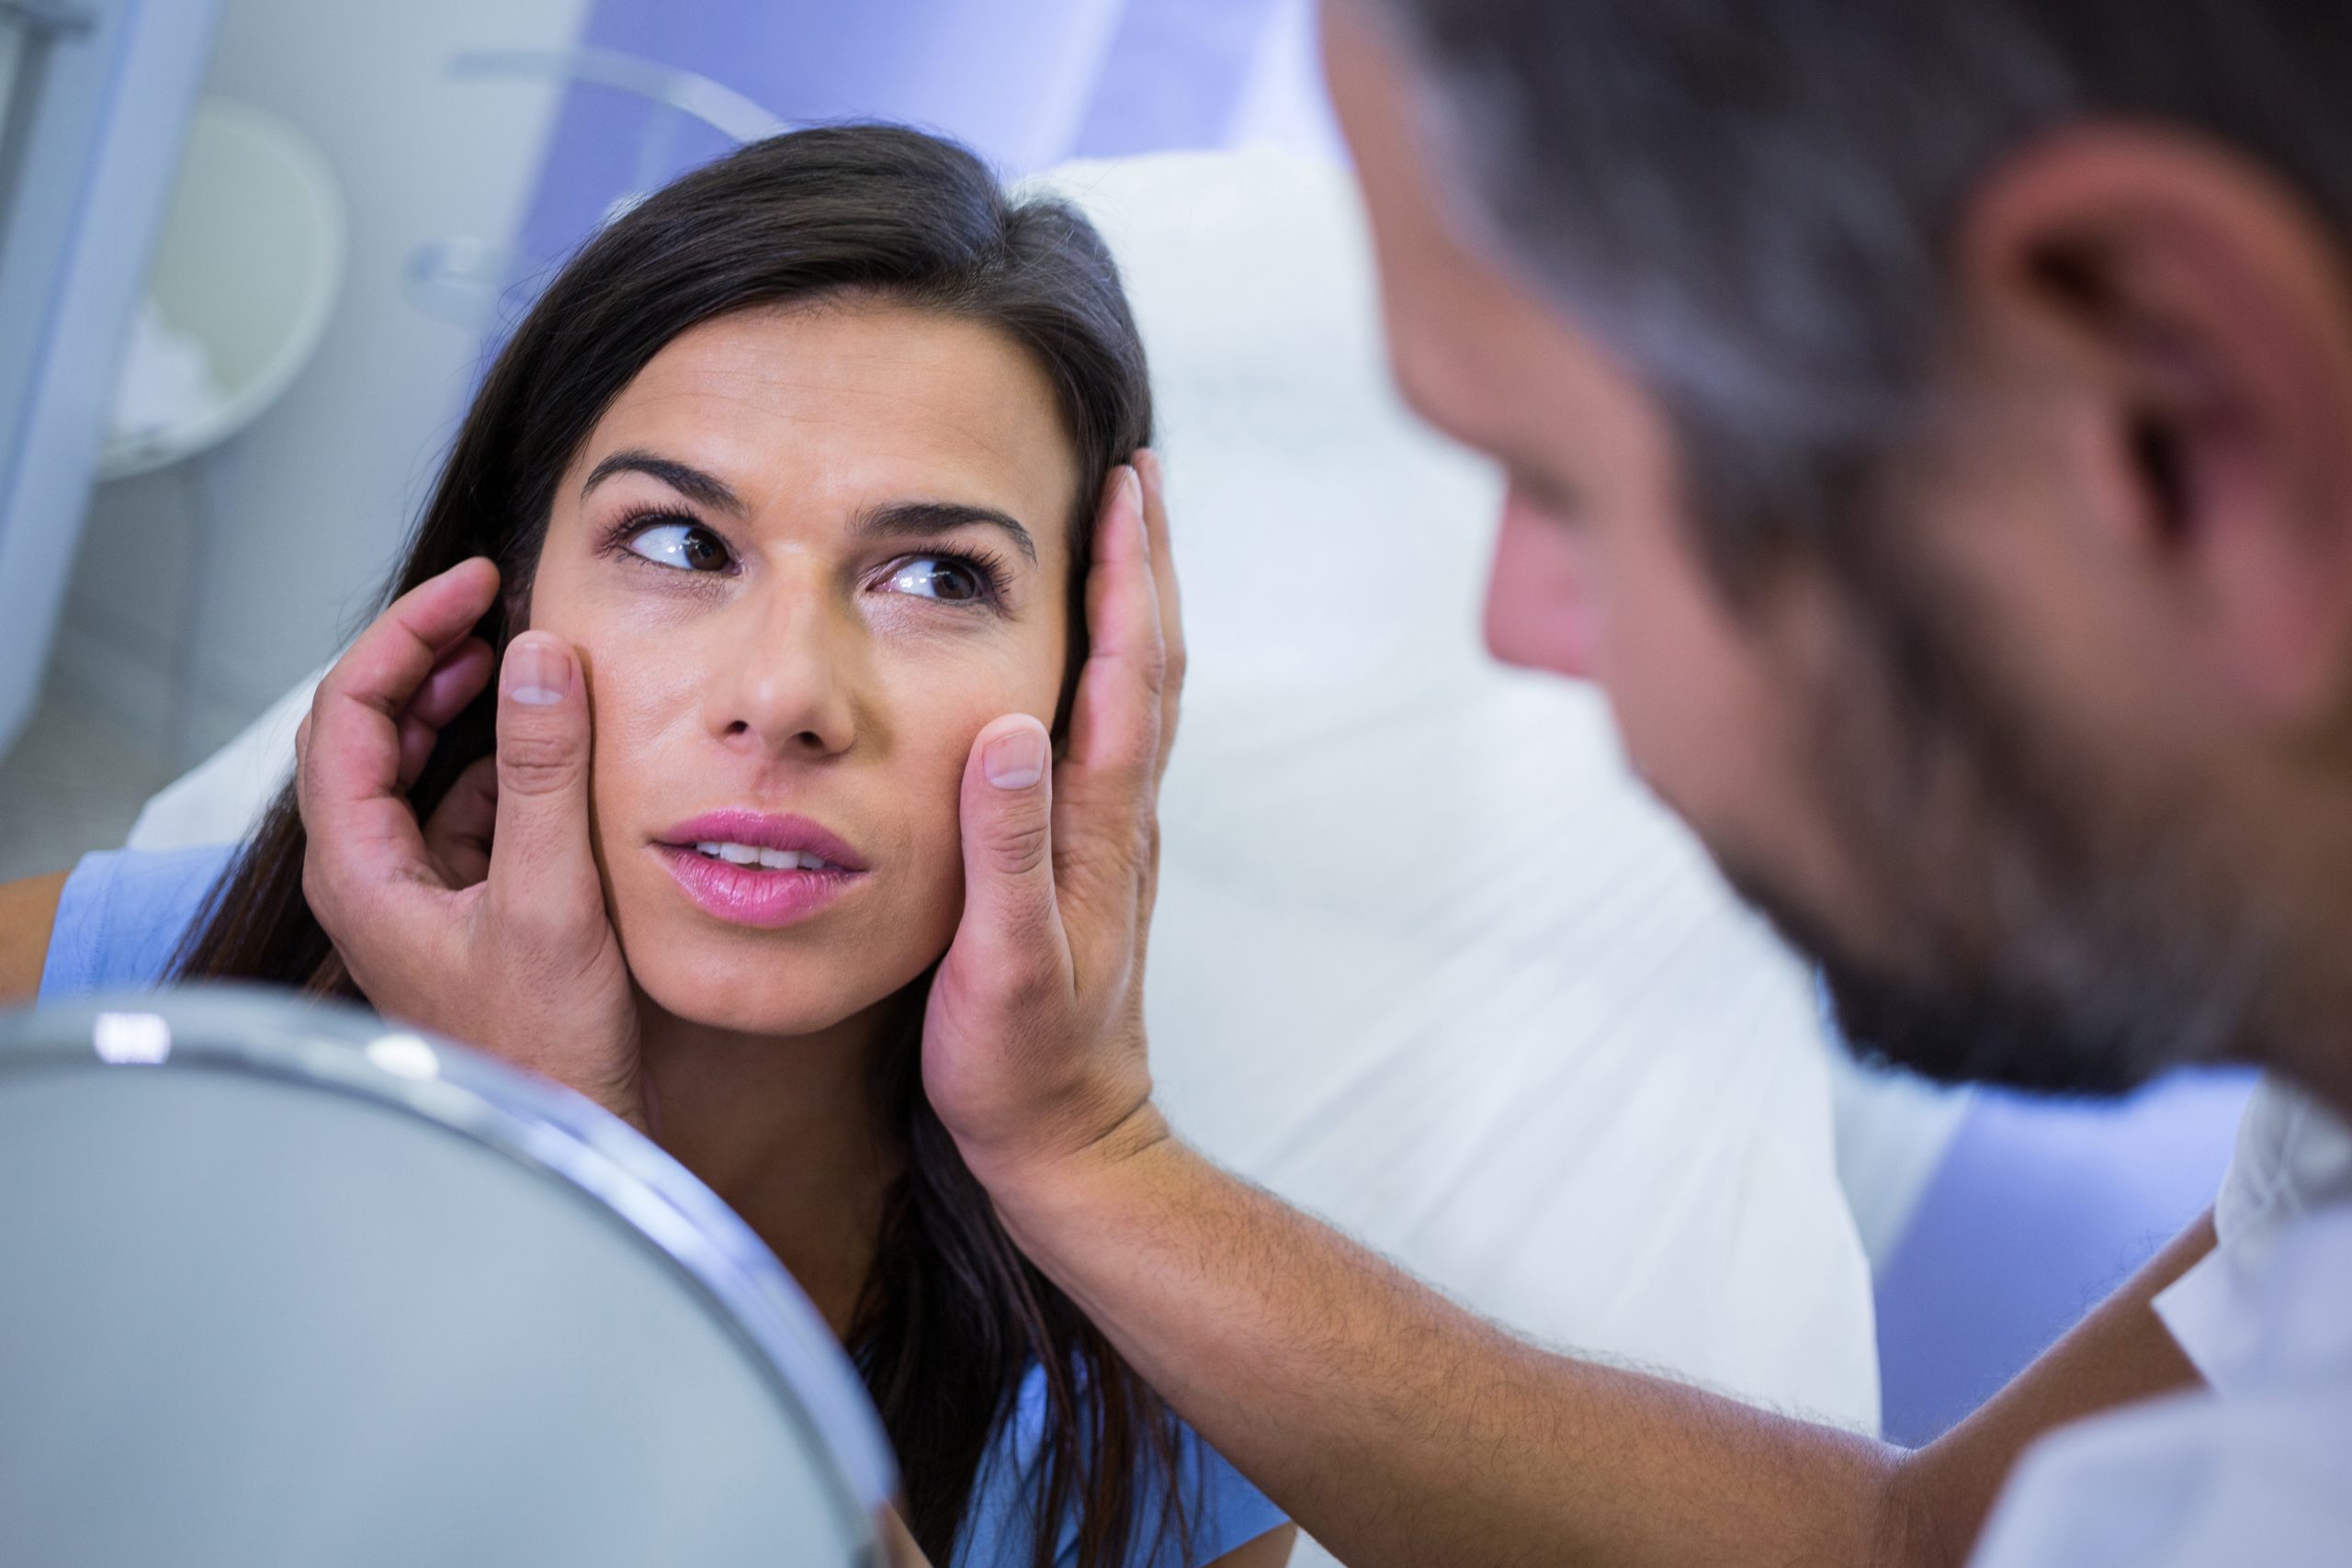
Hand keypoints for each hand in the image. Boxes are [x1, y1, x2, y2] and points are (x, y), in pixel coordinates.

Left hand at [293, 559, 651, 1130]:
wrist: (561, 1142)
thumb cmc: (539, 1049)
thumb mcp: (549, 897)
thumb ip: (543, 774)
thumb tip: (540, 657)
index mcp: (358, 867)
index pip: (352, 709)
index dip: (408, 632)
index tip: (476, 586)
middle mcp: (369, 875)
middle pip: (371, 729)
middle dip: (429, 656)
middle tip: (494, 604)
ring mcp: (412, 894)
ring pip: (417, 768)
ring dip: (463, 705)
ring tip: (520, 659)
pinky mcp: (461, 912)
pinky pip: (464, 811)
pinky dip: (501, 763)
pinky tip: (552, 749)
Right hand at [922, 450, 1183, 1193]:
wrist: (1071, 1144)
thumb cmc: (1026, 1069)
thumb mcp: (1002, 968)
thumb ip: (1004, 852)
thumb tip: (1009, 729)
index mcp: (1098, 826)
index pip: (1126, 673)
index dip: (1126, 574)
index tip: (1125, 482)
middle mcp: (1119, 817)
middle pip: (1150, 661)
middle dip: (1145, 559)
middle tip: (1135, 467)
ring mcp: (1113, 836)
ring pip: (1140, 692)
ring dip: (1137, 602)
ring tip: (1121, 531)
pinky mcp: (1093, 857)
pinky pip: (1115, 732)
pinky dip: (1114, 663)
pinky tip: (1089, 651)